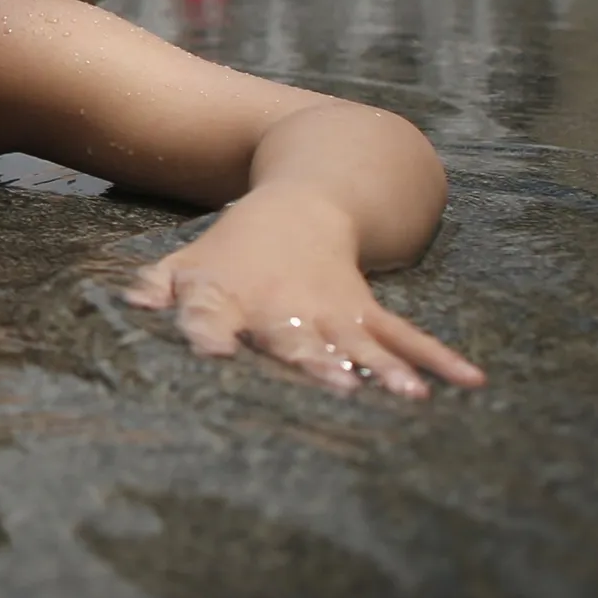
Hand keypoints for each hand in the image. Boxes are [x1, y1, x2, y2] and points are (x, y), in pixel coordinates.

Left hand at [123, 189, 482, 397]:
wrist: (301, 201)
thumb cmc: (233, 249)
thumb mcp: (187, 264)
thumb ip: (156, 289)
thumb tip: (128, 307)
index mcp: (227, 297)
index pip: (209, 316)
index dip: (207, 333)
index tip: (211, 355)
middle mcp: (281, 305)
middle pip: (296, 337)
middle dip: (315, 362)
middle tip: (340, 388)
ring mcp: (331, 308)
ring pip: (358, 341)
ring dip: (385, 368)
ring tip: (409, 396)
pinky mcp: (367, 309)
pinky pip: (406, 335)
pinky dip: (437, 358)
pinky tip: (469, 381)